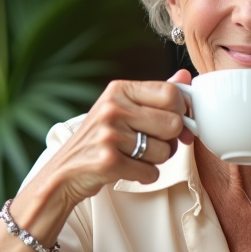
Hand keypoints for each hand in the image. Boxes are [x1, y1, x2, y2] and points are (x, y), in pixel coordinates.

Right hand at [28, 70, 194, 211]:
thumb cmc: (99, 138)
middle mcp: (112, 107)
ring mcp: (109, 134)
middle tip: (151, 143)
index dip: (180, 111)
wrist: (65, 171)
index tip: (175, 122)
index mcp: (119, 89)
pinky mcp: (108, 161)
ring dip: (156, 160)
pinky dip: (145, 176)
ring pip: (165, 151)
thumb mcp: (123, 108)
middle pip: (173, 124)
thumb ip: (155, 94)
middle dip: (170, 140)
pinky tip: (128, 169)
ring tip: (135, 156)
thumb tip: (186, 75)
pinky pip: (151, 172)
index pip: (171, 93)